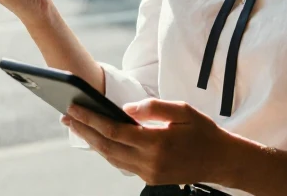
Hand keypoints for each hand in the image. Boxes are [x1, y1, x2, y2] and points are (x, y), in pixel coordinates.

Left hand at [62, 99, 235, 185]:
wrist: (221, 160)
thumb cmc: (203, 131)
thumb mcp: (183, 110)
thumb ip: (153, 107)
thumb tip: (125, 108)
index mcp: (156, 143)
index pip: (113, 131)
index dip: (90, 119)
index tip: (74, 107)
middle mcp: (149, 162)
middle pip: (105, 147)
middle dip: (83, 130)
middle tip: (65, 116)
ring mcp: (148, 173)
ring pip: (111, 158)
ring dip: (91, 141)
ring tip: (77, 125)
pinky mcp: (150, 178)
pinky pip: (121, 164)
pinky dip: (107, 150)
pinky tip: (99, 139)